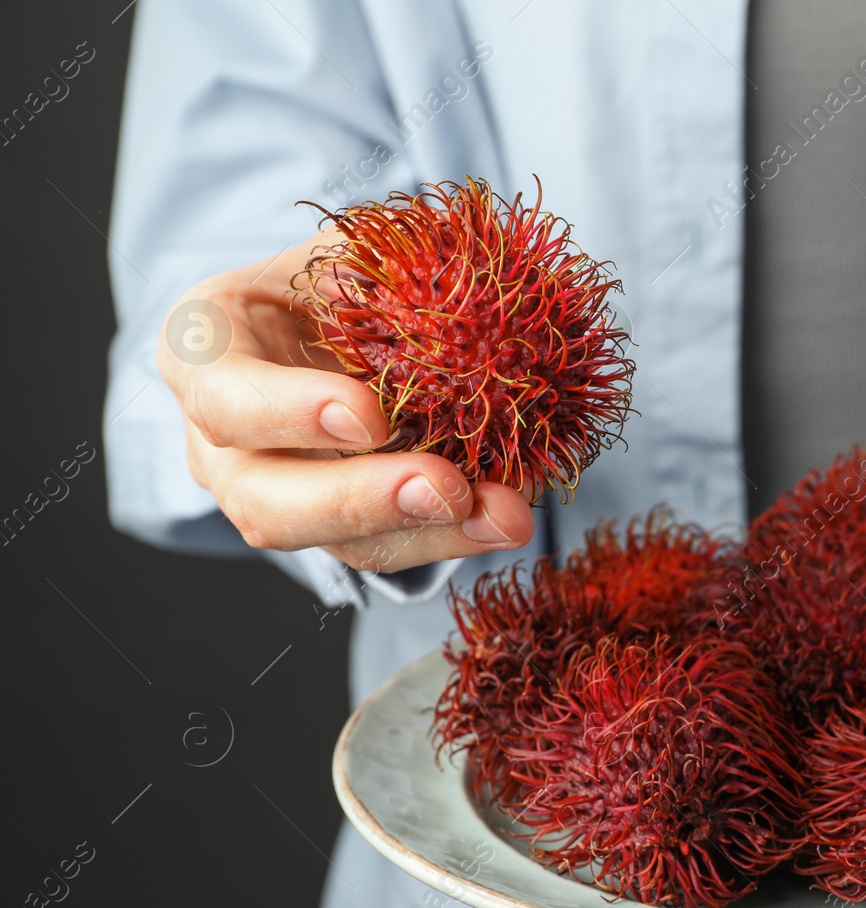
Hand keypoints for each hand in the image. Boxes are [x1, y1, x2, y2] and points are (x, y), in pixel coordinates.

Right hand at [156, 232, 535, 571]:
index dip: (290, 412)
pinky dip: (455, 536)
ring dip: (428, 533)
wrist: (336, 320)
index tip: (371, 416)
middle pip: (264, 499)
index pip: (222, 393)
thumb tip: (474, 285)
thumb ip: (386, 266)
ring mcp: (277, 493)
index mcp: (205, 348)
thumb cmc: (335, 275)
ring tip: (503, 515)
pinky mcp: (336, 527)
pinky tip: (506, 518)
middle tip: (446, 487)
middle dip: (360, 501)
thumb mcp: (349, 248)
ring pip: (332, 542)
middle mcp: (225, 440)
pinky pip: (389, 548)